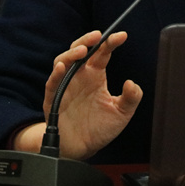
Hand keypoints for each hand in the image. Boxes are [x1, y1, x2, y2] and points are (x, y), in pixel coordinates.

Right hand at [13, 30, 142, 160]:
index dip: (110, 42)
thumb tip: (132, 83)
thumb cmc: (99, 128)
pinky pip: (52, 83)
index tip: (122, 36)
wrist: (82, 149)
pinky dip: (56, 74)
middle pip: (79, 50)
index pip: (102, 53)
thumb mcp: (122, 114)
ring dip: (71, 54)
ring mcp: (66, 86)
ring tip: (82, 51)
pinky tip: (62, 68)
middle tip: (98, 36)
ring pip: (63, 61)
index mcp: (96, 75)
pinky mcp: (54, 99)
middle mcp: (80, 76)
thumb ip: (131, 98)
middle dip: (87, 40)